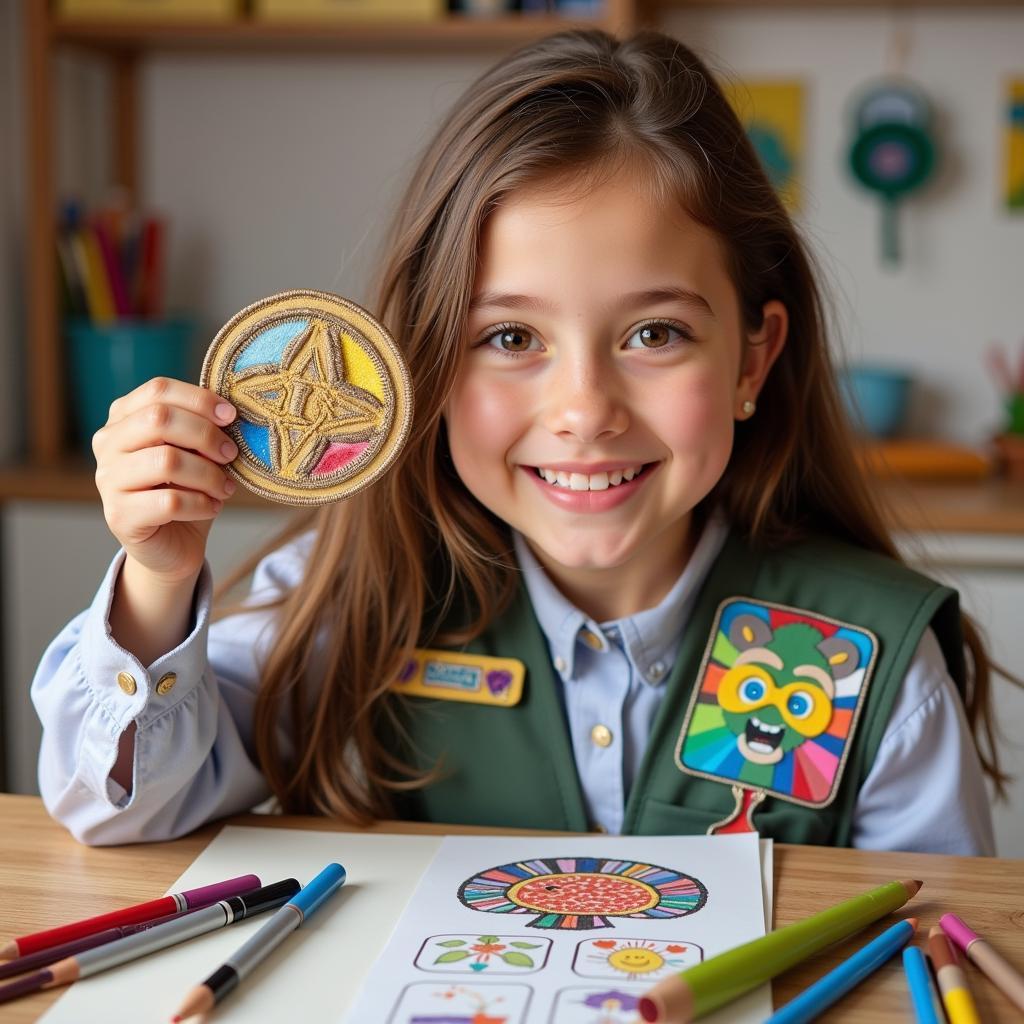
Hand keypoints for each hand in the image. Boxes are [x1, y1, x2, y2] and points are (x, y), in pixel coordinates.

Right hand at [93, 377, 238, 584]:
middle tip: (231, 454)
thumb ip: (203, 427)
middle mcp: (107, 444)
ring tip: (225, 487)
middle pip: (159, 420)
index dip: (199, 399)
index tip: (231, 416)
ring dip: (208, 474)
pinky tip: (211, 507)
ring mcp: (108, 480)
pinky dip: (201, 504)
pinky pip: (169, 501)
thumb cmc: (187, 489)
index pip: (158, 390)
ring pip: (166, 461)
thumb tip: (229, 412)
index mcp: (124, 418)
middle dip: (206, 435)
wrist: (174, 544)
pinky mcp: (119, 515)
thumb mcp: (197, 452)